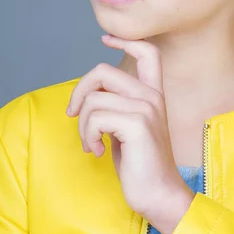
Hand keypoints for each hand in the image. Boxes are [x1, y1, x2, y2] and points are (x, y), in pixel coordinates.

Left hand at [66, 34, 195, 233]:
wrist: (160, 194)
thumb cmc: (141, 163)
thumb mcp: (129, 127)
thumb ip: (118, 105)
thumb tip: (90, 95)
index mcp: (153, 94)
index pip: (148, 52)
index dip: (124, 41)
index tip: (105, 40)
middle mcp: (152, 96)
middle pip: (102, 71)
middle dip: (79, 92)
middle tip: (74, 115)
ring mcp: (146, 108)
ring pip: (93, 99)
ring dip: (82, 126)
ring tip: (92, 143)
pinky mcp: (137, 124)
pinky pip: (95, 118)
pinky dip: (87, 136)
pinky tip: (98, 151)